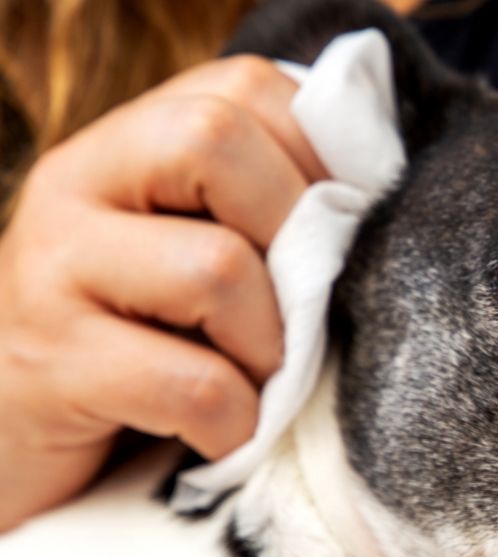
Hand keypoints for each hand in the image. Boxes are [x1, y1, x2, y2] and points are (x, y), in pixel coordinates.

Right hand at [0, 56, 326, 530]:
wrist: (20, 440)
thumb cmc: (147, 346)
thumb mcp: (201, 258)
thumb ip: (266, 211)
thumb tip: (375, 204)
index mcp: (129, 145)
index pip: (245, 87)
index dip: (321, 155)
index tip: (342, 230)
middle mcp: (77, 184)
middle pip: (214, 140)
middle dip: (295, 236)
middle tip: (301, 316)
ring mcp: (49, 269)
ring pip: (215, 266)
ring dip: (271, 348)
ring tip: (259, 386)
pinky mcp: (45, 366)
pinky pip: (188, 383)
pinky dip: (234, 422)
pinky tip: (222, 437)